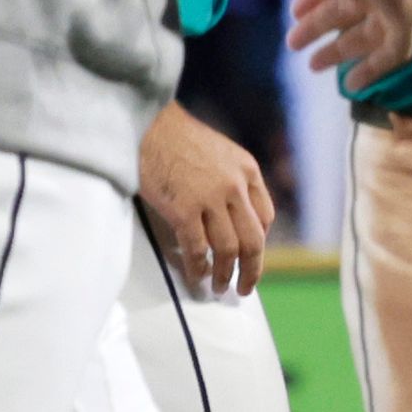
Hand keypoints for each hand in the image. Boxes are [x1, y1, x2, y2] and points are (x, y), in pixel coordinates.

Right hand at [137, 101, 273, 296]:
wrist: (146, 124)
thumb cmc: (176, 138)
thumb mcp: (220, 152)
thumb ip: (232, 180)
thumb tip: (232, 218)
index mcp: (247, 170)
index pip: (265, 216)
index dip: (259, 241)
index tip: (250, 256)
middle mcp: (235, 186)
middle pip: (254, 240)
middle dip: (253, 270)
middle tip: (245, 287)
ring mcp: (210, 199)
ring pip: (229, 250)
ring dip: (226, 274)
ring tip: (219, 288)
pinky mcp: (184, 210)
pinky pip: (198, 250)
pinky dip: (199, 268)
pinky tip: (197, 277)